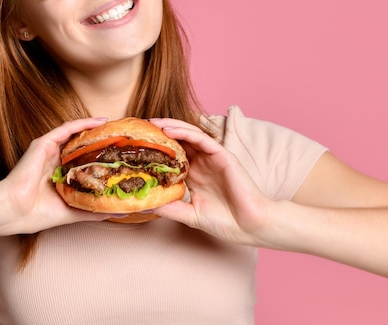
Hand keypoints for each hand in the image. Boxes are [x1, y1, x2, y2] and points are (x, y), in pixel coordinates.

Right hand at [0, 118, 112, 234]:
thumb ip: (94, 210)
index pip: (84, 163)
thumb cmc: (37, 214)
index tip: (121, 157)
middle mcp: (55, 162)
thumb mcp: (73, 211)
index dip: (102, 158)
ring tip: (116, 127)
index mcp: (59, 177)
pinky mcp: (44, 143)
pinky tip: (100, 121)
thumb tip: (121, 212)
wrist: (14, 211)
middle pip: (82, 147)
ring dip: (96, 130)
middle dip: (102, 142)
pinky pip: (67, 129)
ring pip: (76, 135)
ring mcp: (49, 151)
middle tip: (123, 139)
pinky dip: (83, 124)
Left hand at [148, 118, 276, 245]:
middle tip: (139, 128)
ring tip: (151, 123)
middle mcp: (202, 165)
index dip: (155, 151)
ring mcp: (212, 159)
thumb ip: (172, 208)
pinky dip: (185, 132)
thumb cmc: (227, 223)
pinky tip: (169, 129)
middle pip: (178, 143)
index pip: (172, 158)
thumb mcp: (191, 215)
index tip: (136, 147)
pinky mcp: (223, 155)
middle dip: (159, 134)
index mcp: (194, 177)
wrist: (251, 226)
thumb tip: (147, 206)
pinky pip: (202, 139)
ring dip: (169, 127)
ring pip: (188, 136)